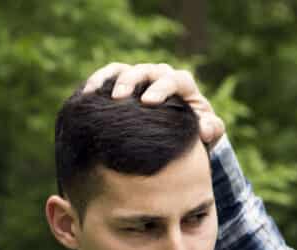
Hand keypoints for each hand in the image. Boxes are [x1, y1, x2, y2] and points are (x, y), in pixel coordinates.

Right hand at [82, 62, 224, 145]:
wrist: (181, 132)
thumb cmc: (197, 130)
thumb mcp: (208, 132)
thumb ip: (211, 130)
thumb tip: (204, 130)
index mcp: (183, 84)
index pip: (174, 80)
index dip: (161, 88)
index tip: (149, 102)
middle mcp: (161, 76)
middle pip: (145, 70)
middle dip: (131, 81)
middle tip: (119, 98)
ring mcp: (141, 77)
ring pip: (123, 69)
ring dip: (109, 79)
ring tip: (96, 95)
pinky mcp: (123, 82)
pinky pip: (108, 75)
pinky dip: (97, 82)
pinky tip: (85, 96)